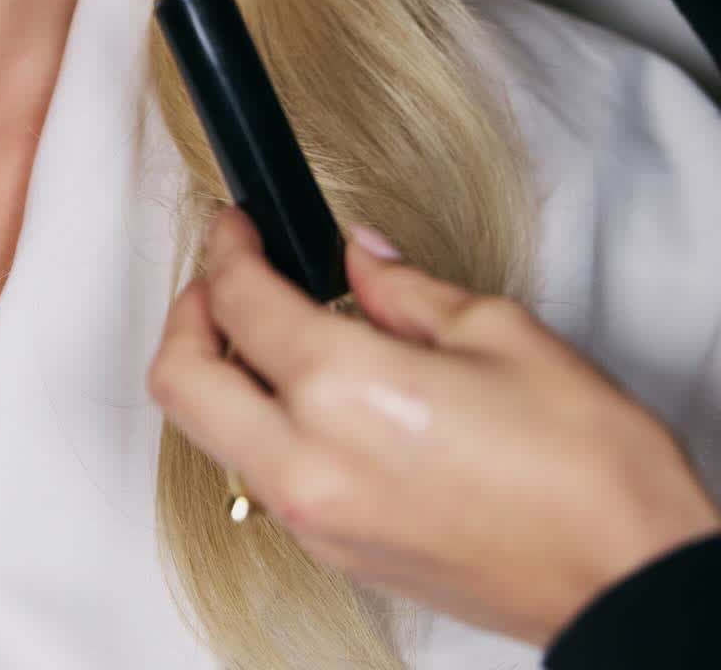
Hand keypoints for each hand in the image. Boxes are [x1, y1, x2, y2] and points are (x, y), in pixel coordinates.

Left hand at [147, 205, 720, 649]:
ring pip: (212, 435)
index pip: (238, 301)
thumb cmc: (587, 471)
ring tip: (271, 330)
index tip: (238, 226)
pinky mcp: (340, 556)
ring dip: (220, 374)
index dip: (227, 247)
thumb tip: (359, 258)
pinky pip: (262, 477)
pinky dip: (262, 425)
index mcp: (345, 393)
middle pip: (181, 380)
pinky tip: (314, 394)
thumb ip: (405, 291)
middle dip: (189, 312)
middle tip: (228, 274)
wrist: (629, 584)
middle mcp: (310, 464)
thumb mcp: (499, 334)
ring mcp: (318, 520)